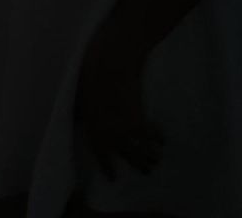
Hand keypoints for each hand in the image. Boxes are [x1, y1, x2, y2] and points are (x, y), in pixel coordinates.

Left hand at [75, 43, 162, 178]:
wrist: (109, 64)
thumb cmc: (91, 73)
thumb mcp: (80, 94)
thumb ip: (81, 110)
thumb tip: (79, 116)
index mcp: (92, 128)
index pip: (100, 155)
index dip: (107, 167)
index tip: (113, 177)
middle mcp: (109, 136)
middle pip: (127, 156)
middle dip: (137, 165)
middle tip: (146, 171)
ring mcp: (125, 130)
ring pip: (141, 152)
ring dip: (150, 158)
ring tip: (156, 160)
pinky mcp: (139, 121)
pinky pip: (151, 135)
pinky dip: (158, 137)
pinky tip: (162, 140)